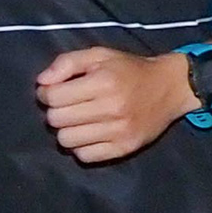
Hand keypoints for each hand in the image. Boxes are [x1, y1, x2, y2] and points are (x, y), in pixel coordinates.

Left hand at [38, 46, 193, 164]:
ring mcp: (119, 131)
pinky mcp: (125, 148)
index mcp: (103, 82)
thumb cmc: (129, 69)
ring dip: (66, 130)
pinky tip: (89, 134)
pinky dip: (81, 147)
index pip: (53, 97)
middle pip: (56, 120)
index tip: (53, 91)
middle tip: (67, 106)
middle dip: (55, 111)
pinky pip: (85, 156)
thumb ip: (66, 63)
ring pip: (66, 140)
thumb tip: (41, 82)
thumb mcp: (99, 55)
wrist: (170, 87)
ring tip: (77, 120)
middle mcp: (112, 108)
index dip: (46, 93)